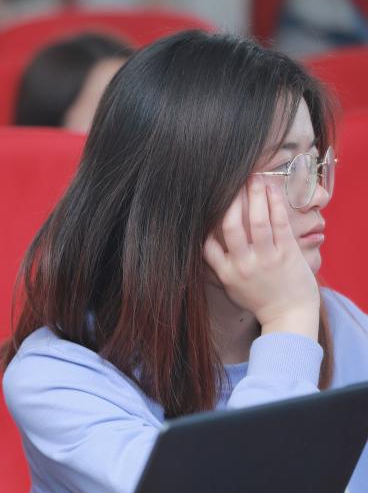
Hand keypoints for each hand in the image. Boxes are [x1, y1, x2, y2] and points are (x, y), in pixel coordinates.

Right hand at [203, 181, 319, 339]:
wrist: (289, 315)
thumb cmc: (259, 300)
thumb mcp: (231, 288)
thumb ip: (218, 266)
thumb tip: (203, 244)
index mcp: (225, 273)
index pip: (206, 244)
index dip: (205, 222)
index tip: (207, 202)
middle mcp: (243, 265)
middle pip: (231, 226)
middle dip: (231, 200)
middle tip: (232, 181)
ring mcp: (266, 259)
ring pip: (256, 221)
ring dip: (254, 195)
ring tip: (253, 177)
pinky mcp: (287, 253)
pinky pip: (279, 224)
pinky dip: (274, 204)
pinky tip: (272, 190)